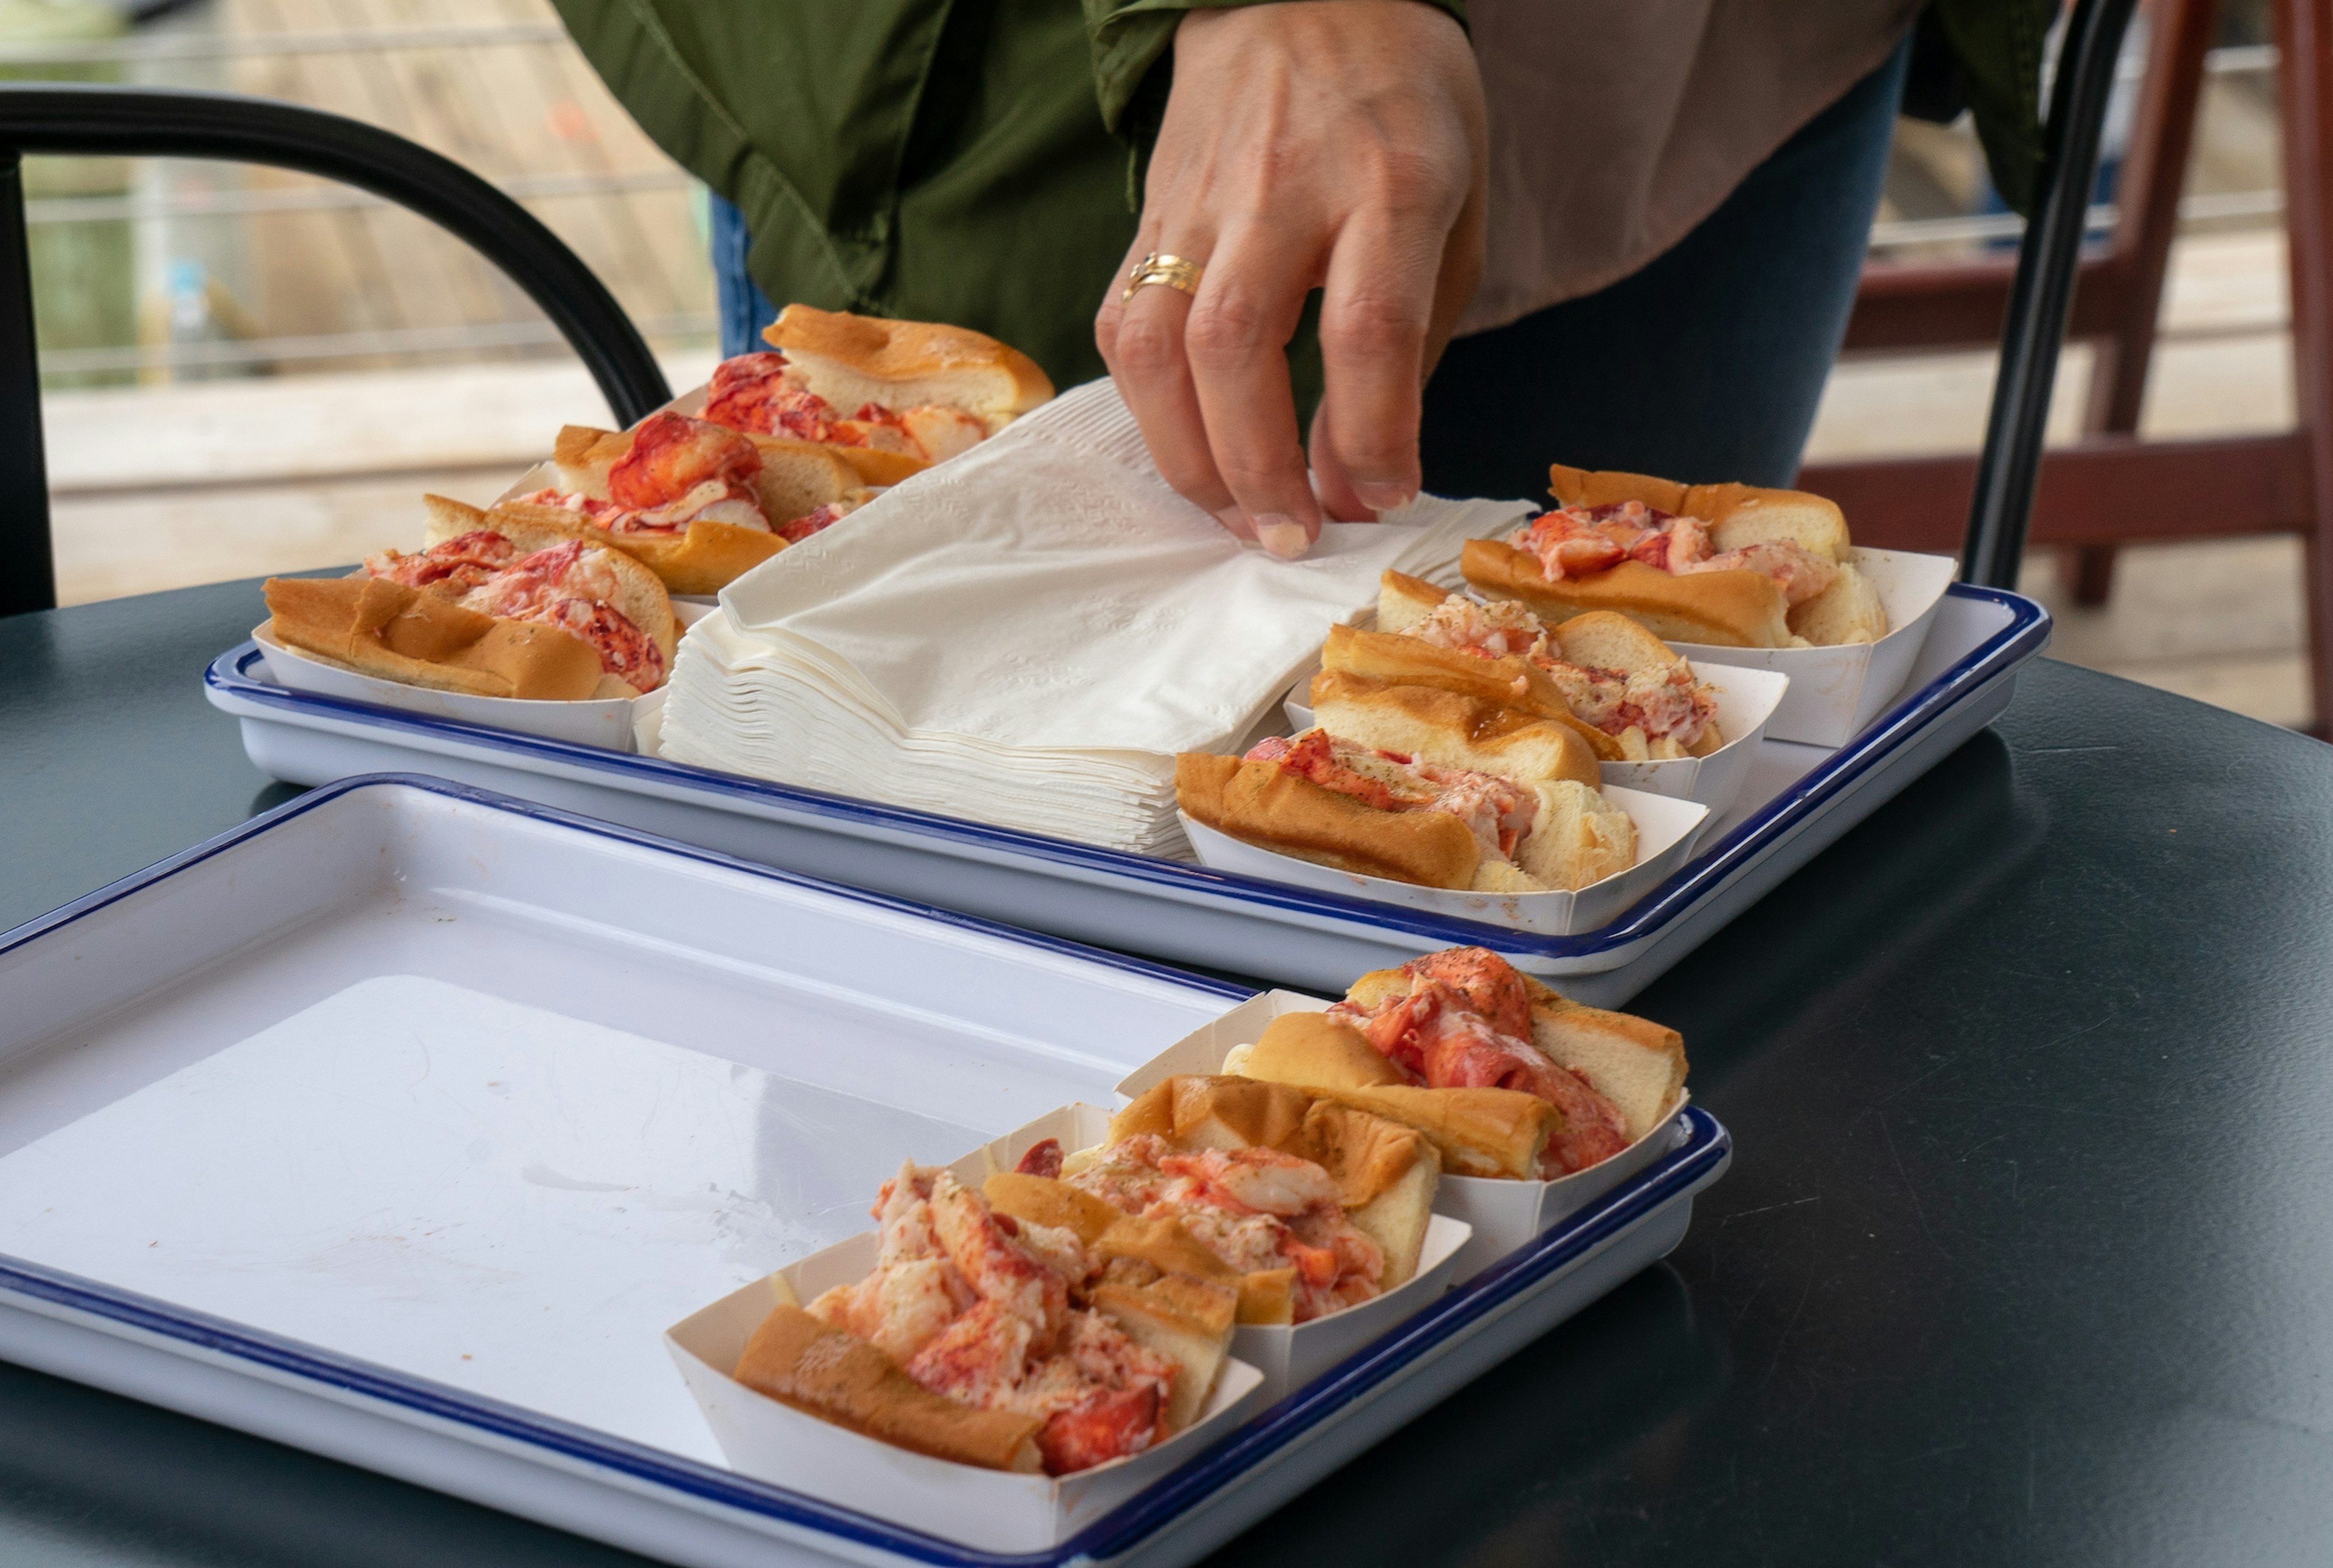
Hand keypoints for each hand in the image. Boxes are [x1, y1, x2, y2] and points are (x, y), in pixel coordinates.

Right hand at [1094, 0, 1486, 557]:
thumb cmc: (1400, 119)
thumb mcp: (1451, 218)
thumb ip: (1408, 355)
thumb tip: (1357, 486)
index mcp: (1389, 182)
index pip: (1366, 327)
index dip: (1369, 433)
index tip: (1379, 499)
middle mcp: (1282, 188)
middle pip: (1237, 343)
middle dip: (1258, 466)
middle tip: (1291, 537)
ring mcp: (1199, 200)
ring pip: (1158, 343)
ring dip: (1189, 455)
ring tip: (1237, 515)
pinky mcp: (1148, 217)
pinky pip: (1124, 326)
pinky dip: (1149, 410)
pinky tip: (1191, 449)